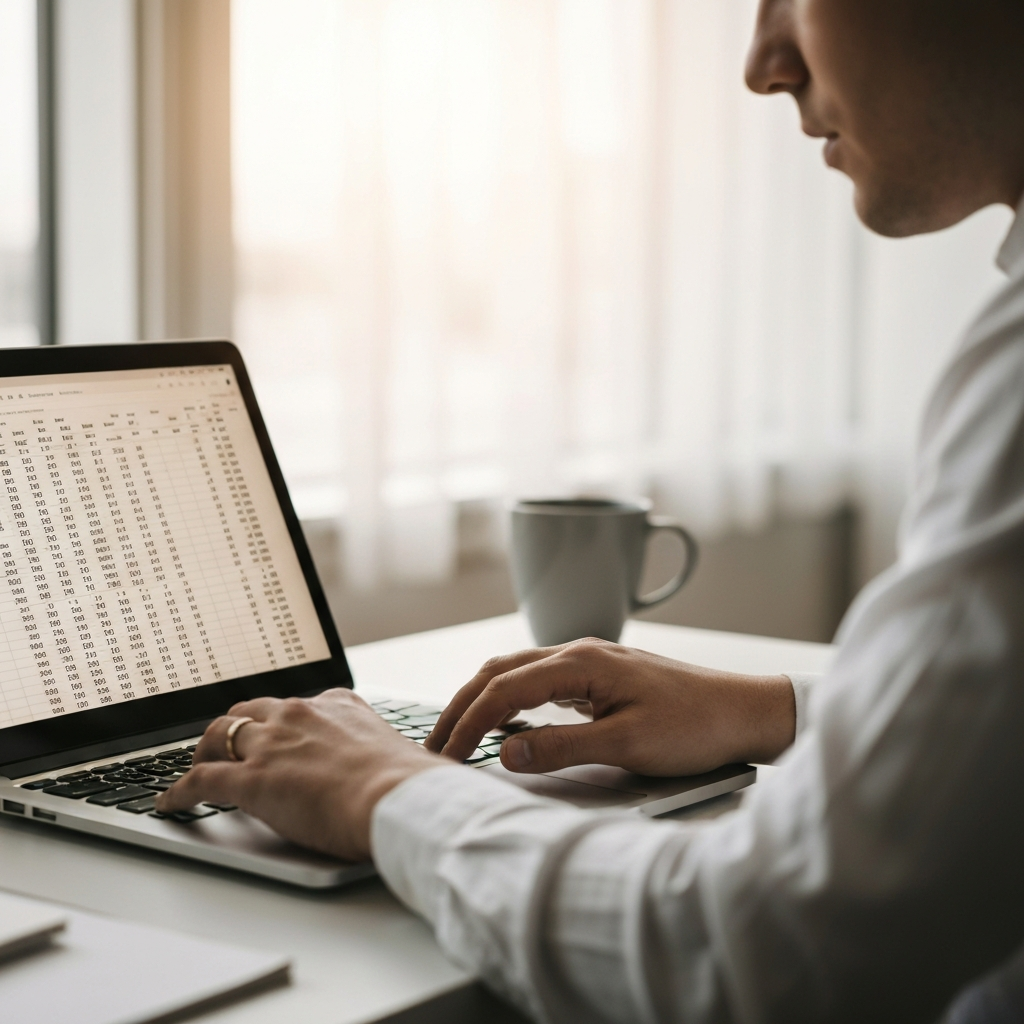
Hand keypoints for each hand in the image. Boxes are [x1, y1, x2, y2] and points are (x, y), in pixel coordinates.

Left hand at [155, 689, 441, 860]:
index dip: (279, 721)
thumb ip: (379, 756)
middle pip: (250, 711)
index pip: (296, 705)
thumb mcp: (396, 754)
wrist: (398, 799)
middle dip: (234, 727)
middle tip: (226, 745)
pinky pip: (201, 779)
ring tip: (197, 766)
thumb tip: (397, 774)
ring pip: (220, 734)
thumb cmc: (408, 785)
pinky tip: (170, 802)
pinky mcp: (251, 779)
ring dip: (205, 750)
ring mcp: (272, 744)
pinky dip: (180, 791)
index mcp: (337, 705)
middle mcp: (299, 714)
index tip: (276, 732)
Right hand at [425, 638, 795, 776]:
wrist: (743, 711)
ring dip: (482, 700)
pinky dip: (508, 698)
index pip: (503, 690)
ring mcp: (588, 660)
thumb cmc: (694, 726)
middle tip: (434, 745)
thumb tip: (504, 752)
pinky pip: (538, 680)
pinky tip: (505, 721)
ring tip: (457, 732)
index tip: (444, 758)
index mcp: (580, 663)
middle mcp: (578, 652)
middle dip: (462, 706)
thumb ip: (561, 747)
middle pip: (499, 672)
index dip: (468, 724)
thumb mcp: (626, 745)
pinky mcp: (599, 675)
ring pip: (515, 671)